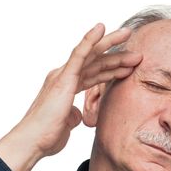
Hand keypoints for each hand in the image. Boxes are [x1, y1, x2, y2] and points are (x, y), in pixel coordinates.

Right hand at [0, 24, 141, 170]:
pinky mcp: (63, 77)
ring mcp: (63, 75)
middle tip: (136, 52)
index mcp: (66, 87)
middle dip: (117, 56)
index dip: (112, 70)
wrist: (34, 141)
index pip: (93, 73)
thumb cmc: (47, 136)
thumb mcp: (67, 123)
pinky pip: (79, 54)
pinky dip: (90, 40)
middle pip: (95, 62)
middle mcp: (64, 77)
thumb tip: (78, 114)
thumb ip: (73, 115)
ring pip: (92, 56)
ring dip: (113, 47)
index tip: (129, 68)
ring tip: (129, 35)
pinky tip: (101, 28)